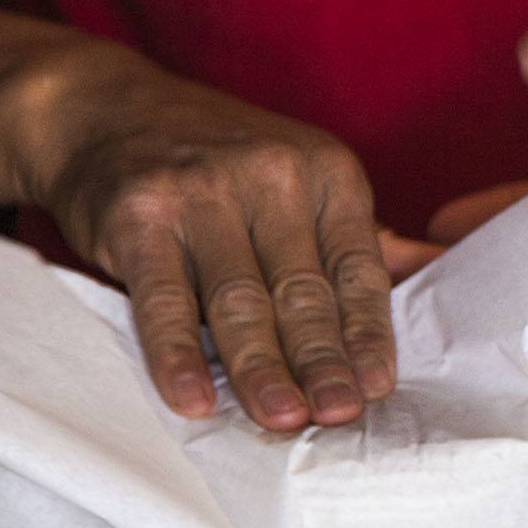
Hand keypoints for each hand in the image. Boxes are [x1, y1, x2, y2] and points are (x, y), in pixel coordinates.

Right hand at [20, 48, 396, 430]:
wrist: (103, 109)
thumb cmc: (218, 160)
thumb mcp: (298, 175)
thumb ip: (347, 234)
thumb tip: (424, 272)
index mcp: (326, 172)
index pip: (357, 268)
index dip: (368, 333)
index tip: (378, 388)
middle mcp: (272, 175)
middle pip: (304, 290)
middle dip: (324, 361)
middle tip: (340, 416)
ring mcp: (201, 194)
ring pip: (240, 301)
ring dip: (263, 368)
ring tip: (284, 418)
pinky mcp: (138, 217)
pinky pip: (164, 300)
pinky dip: (178, 355)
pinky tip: (196, 399)